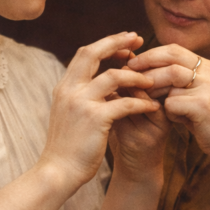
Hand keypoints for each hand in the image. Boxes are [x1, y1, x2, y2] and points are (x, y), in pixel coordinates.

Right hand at [40, 32, 160, 187]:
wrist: (57, 171)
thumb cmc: (67, 147)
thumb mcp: (68, 115)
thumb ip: (79, 97)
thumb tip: (96, 84)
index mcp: (64, 87)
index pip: (84, 54)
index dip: (106, 44)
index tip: (124, 43)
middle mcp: (69, 90)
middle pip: (94, 53)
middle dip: (118, 42)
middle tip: (139, 38)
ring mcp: (81, 103)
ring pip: (113, 76)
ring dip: (135, 76)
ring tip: (151, 81)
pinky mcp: (95, 119)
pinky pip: (124, 103)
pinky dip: (141, 103)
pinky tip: (152, 106)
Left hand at [127, 44, 209, 161]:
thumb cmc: (207, 120)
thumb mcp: (193, 95)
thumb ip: (175, 82)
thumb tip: (141, 70)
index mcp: (206, 66)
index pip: (173, 50)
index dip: (150, 54)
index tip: (131, 63)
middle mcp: (209, 72)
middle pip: (170, 59)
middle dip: (146, 67)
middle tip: (128, 77)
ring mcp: (208, 87)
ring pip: (169, 79)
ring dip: (154, 90)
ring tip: (150, 102)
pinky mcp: (203, 105)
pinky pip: (172, 103)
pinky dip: (168, 112)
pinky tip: (176, 120)